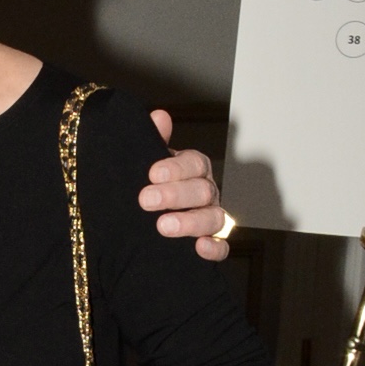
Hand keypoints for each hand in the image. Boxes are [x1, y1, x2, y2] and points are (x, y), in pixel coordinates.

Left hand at [142, 110, 230, 261]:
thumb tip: (159, 117)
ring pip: (214, 218)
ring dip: (190, 222)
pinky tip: (199, 248)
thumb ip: (153, 142)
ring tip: (163, 226)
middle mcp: (206, 192)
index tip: (153, 174)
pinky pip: (222, 247)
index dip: (176, 168)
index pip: (194, 163)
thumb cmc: (149, 185)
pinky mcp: (212, 243)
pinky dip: (215, 249)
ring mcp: (211, 218)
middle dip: (175, 195)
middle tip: (146, 200)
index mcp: (193, 169)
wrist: (142, 218)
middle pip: (202, 190)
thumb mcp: (146, 163)